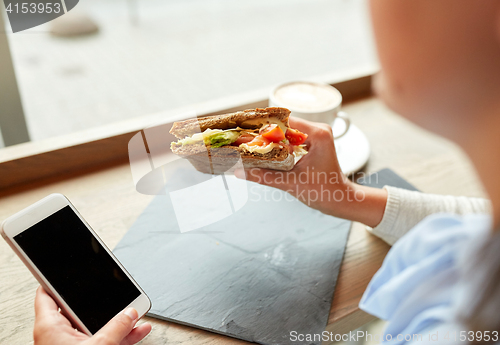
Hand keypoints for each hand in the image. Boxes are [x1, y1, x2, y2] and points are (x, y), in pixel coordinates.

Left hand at [33, 286, 151, 344]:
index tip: (66, 266)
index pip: (46, 293)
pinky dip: (120, 335)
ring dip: (117, 319)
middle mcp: (58, 335)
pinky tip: (138, 329)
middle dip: (101, 301)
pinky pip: (104, 339)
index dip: (55, 278)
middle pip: (79, 307)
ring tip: (135, 310)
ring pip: (96, 324)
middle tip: (114, 290)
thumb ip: (117, 328)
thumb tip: (131, 313)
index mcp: (50, 327)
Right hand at [235, 117, 386, 226]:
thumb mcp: (290, 183)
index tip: (246, 131)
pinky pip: (293, 138)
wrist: (340, 200)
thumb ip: (264, 176)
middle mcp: (319, 130)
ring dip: (271, 138)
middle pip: (285, 124)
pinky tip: (266, 151)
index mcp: (318, 134)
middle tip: (245, 140)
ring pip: (288, 131)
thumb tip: (238, 172)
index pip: (285, 121)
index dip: (264, 126)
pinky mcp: (315, 142)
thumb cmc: (323, 192)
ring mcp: (318, 135)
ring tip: (252, 146)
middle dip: (265, 133)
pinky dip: (279, 144)